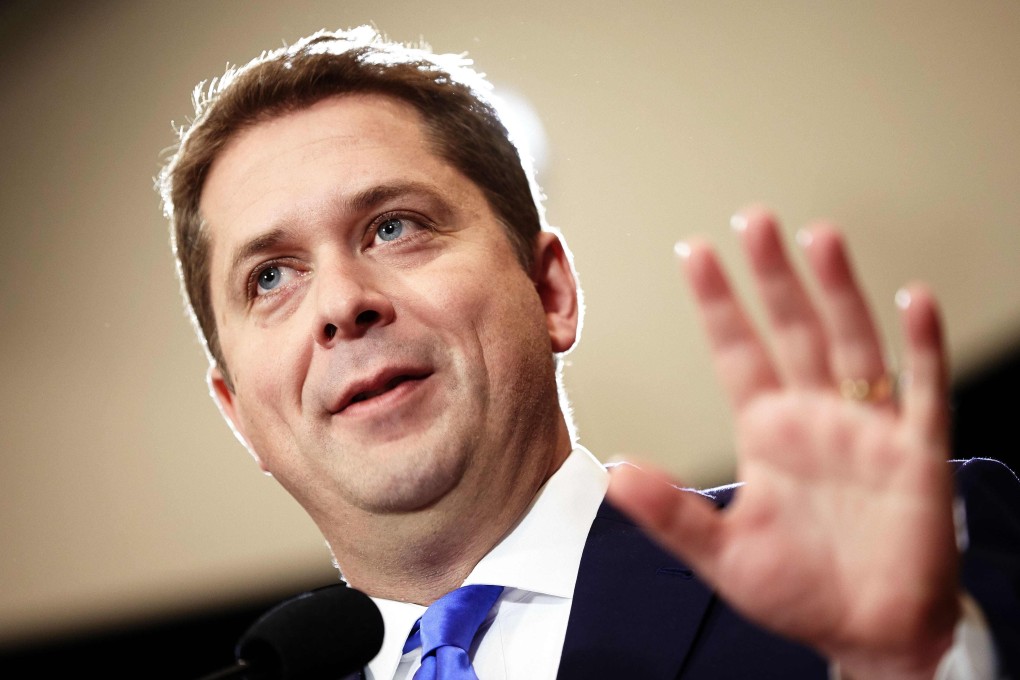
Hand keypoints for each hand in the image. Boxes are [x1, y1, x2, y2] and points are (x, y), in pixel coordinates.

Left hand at [606, 207, 960, 678]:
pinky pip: (923, 391)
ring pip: (853, 343)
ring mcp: (868, 428)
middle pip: (793, 330)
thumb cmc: (800, 591)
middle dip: (774, 276)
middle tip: (753, 219)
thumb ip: (671, 514)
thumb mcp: (723, 555)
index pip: (737, 351)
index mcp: (767, 430)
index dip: (718, 303)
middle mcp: (815, 416)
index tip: (695, 251)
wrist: (870, 634)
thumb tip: (616, 473)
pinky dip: (922, 347)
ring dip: (838, 291)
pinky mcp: (917, 454)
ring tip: (819, 238)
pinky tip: (914, 300)